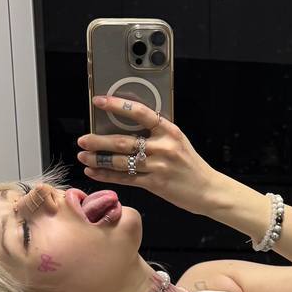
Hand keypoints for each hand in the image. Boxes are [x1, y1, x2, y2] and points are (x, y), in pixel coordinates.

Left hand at [76, 95, 221, 215]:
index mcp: (169, 130)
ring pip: (121, 161)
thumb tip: (126, 128)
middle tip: (83, 139)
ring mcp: (158, 166)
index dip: (117, 105)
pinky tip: (94, 172)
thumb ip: (156, 134)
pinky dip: (107, 176)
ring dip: (98, 159)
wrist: (208, 190)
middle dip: (98, 140)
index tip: (99, 101)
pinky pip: (125, 179)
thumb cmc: (191, 166)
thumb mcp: (178, 142)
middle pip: (123, 141)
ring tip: (83, 157)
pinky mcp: (155, 184)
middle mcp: (163, 147)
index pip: (139, 112)